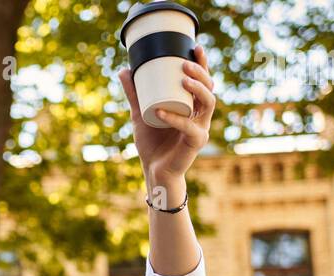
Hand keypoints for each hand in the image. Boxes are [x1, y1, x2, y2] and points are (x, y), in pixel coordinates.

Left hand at [118, 44, 216, 181]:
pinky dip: (174, 118)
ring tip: (183, 80)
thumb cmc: (152, 142)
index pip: (203, 80)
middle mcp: (200, 115)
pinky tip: (160, 110)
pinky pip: (189, 128)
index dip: (202, 63)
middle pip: (209, 88)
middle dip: (201, 73)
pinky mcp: (195, 143)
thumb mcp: (139, 113)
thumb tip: (124, 69)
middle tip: (185, 63)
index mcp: (192, 105)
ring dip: (198, 89)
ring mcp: (200, 128)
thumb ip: (134, 93)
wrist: (154, 170)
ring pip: (208, 104)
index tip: (194, 46)